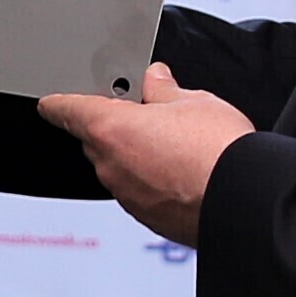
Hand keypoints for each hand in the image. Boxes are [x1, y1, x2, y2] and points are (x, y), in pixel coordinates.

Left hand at [30, 64, 251, 245]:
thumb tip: (155, 80)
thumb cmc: (218, 151)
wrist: (244, 200)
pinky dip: (150, 179)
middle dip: (113, 125)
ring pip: (117, 166)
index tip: (51, 101)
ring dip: (134, 154)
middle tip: (145, 111)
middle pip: (95, 138)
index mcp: (110, 128)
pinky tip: (180, 170)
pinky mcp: (145, 216)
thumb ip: (164, 89)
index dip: (58, 101)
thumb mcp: (194, 101)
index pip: (66, 109)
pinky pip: (137, 190)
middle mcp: (109, 165)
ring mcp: (125, 194)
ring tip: (174, 143)